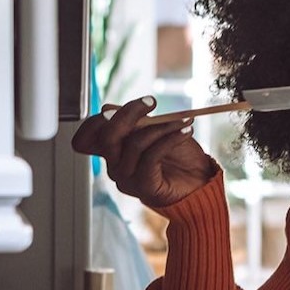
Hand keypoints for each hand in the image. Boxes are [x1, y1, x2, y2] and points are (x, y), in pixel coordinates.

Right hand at [70, 97, 217, 208]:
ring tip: (183, 121)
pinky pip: (151, 157)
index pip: (89, 134)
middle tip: (151, 102)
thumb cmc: (178, 156)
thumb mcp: (155, 130)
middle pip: (107, 136)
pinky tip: (185, 132)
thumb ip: (133, 121)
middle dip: (129, 113)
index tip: (141, 102)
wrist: (200, 182)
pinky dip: (171, 139)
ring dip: (162, 127)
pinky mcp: (143, 187)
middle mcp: (115, 166)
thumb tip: (108, 109)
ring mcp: (127, 178)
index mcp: (113, 151)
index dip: (105, 116)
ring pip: (134, 144)